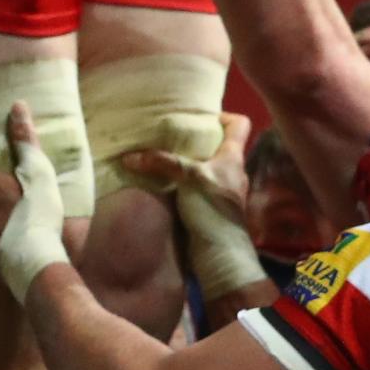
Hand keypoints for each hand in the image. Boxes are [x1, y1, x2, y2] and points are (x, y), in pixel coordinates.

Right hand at [121, 111, 252, 216]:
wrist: (220, 253)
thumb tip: (129, 157)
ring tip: (165, 158)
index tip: (200, 117)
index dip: (223, 115)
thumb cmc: (212, 208)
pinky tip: (168, 184)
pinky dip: (185, 183)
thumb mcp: (188, 178)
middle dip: (197, 140)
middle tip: (172, 135)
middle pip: (218, 145)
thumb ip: (162, 163)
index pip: (240, 125)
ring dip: (189, 163)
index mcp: (233, 157)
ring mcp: (222, 190)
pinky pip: (198, 187)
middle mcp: (232, 171)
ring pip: (207, 167)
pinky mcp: (211, 207)